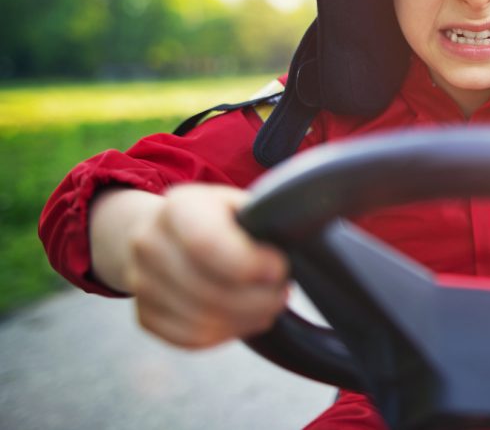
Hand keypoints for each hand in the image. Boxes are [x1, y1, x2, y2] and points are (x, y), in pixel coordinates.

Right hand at [123, 183, 289, 349]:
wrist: (160, 232)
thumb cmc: (216, 218)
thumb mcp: (239, 203)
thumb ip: (263, 219)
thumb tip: (296, 240)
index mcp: (178, 207)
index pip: (207, 245)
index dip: (250, 265)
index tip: (279, 269)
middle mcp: (149, 244)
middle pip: (209, 291)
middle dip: (258, 299)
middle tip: (282, 292)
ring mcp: (141, 282)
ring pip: (202, 321)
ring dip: (247, 320)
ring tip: (269, 305)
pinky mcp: (145, 316)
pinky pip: (191, 339)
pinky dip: (225, 334)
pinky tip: (244, 318)